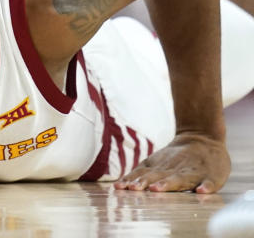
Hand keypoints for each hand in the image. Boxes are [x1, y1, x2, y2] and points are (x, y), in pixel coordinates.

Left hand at [114, 132, 230, 192]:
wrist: (202, 138)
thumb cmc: (177, 157)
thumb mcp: (156, 162)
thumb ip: (140, 173)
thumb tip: (118, 186)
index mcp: (160, 168)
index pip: (144, 174)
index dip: (133, 180)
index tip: (122, 187)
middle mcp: (174, 171)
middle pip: (158, 177)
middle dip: (145, 182)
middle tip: (134, 188)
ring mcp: (193, 173)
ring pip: (180, 179)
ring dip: (168, 184)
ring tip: (157, 189)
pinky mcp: (211, 176)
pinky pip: (210, 182)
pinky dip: (207, 186)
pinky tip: (202, 191)